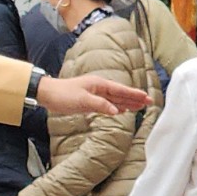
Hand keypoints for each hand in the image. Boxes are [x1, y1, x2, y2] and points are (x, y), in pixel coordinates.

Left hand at [35, 72, 150, 115]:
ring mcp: (94, 94)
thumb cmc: (63, 95)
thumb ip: (100, 105)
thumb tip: (116, 111)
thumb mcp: (83, 101)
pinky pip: (106, 104)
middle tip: (149, 102)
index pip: (121, 90)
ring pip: (115, 100)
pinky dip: (115, 107)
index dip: (134, 95)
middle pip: (121, 94)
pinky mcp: (89, 101)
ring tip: (139, 107)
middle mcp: (99, 88)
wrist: (47, 95)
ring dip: (127, 103)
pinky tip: (121, 110)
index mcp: (99, 84)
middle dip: (134, 99)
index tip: (146, 97)